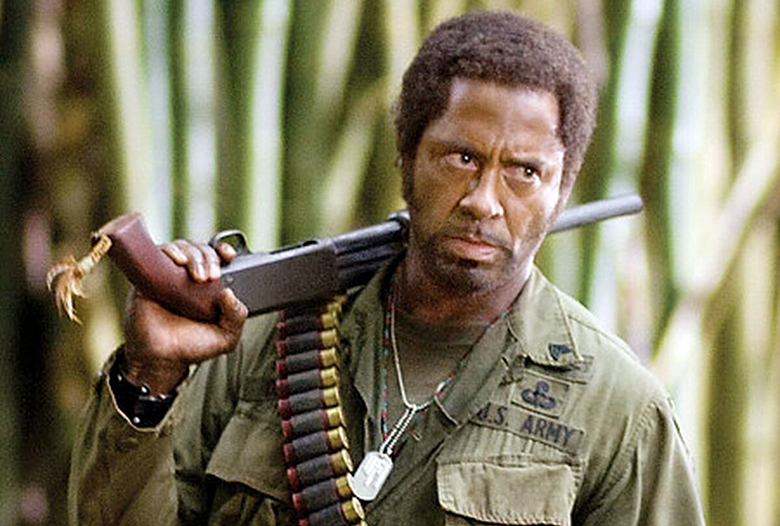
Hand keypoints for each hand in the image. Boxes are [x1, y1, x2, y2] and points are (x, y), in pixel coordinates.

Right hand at [122, 240, 247, 394]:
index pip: (217, 256)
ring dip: (193, 255)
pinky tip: (178, 262)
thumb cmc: (192, 346)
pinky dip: (169, 251)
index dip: (223, 250)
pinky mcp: (148, 277)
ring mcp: (167, 275)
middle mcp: (188, 276)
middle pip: (199, 250)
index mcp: (208, 285)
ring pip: (181, 247)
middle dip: (209, 257)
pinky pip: (157, 253)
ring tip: (198, 276)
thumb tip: (229, 292)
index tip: (229, 256)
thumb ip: (237, 315)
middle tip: (211, 276)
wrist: (162, 359)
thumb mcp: (226, 335)